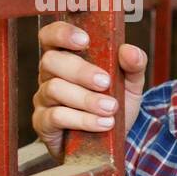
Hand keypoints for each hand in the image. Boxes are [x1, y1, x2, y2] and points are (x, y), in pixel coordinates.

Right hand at [32, 21, 146, 160]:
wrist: (112, 142)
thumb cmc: (115, 105)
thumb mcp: (130, 84)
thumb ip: (134, 65)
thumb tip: (130, 50)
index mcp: (66, 57)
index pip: (51, 36)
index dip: (62, 33)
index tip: (84, 40)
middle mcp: (49, 75)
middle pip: (51, 61)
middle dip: (80, 71)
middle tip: (105, 82)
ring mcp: (43, 99)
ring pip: (54, 89)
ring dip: (86, 99)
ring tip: (110, 108)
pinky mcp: (43, 123)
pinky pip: (56, 117)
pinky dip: (83, 119)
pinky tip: (103, 123)